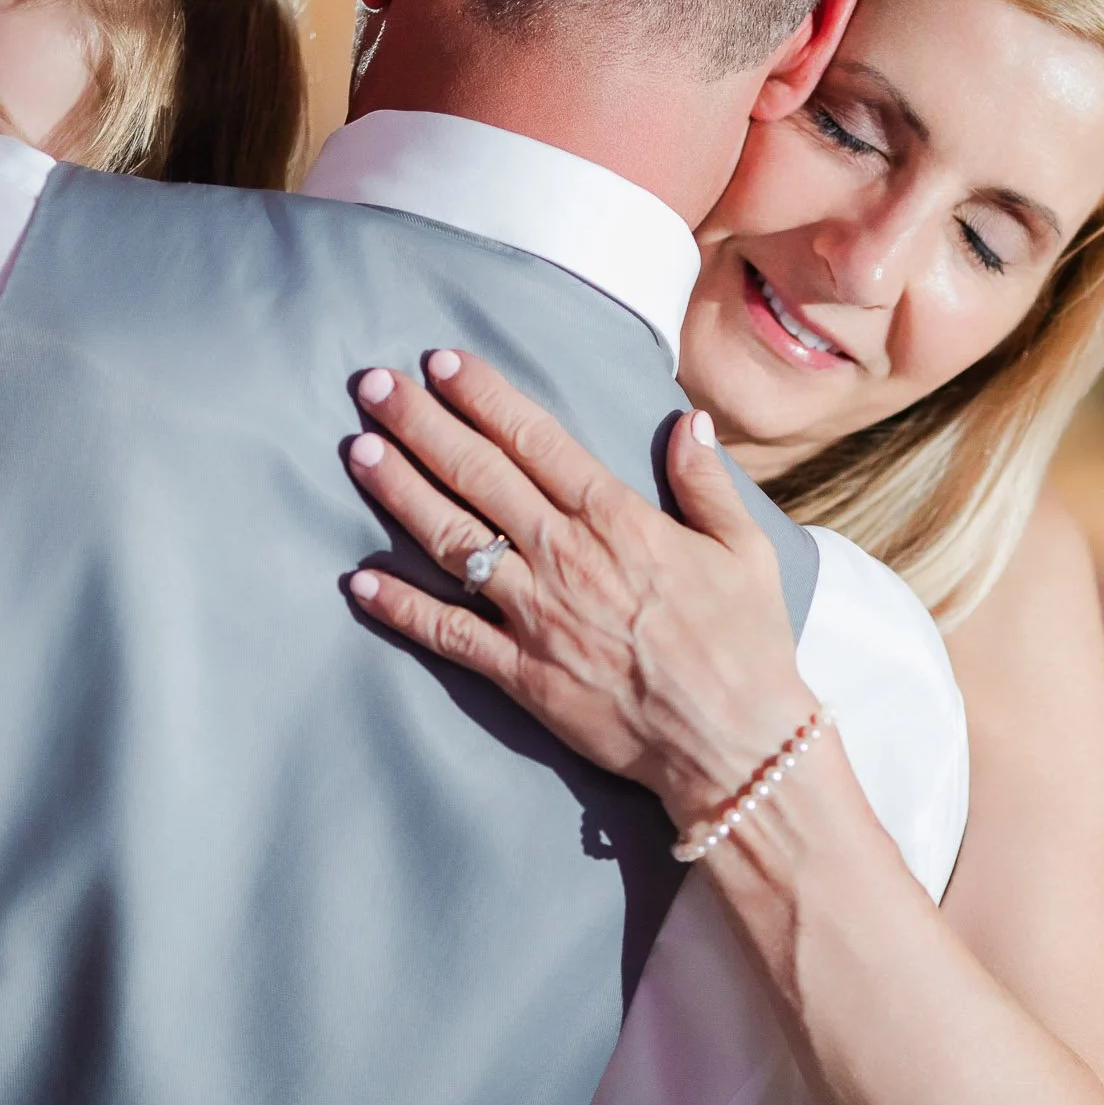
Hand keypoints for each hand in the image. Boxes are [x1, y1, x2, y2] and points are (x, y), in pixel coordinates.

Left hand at [341, 351, 817, 825]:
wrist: (732, 742)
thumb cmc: (745, 644)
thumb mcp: (744, 550)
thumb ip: (707, 482)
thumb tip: (687, 421)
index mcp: (618, 519)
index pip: (536, 439)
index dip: (483, 396)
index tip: (442, 362)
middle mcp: (566, 556)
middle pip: (478, 474)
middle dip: (421, 424)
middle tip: (375, 386)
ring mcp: (537, 615)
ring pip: (452, 540)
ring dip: (400, 492)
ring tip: (358, 451)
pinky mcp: (521, 673)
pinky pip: (448, 633)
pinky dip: (400, 608)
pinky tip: (359, 582)